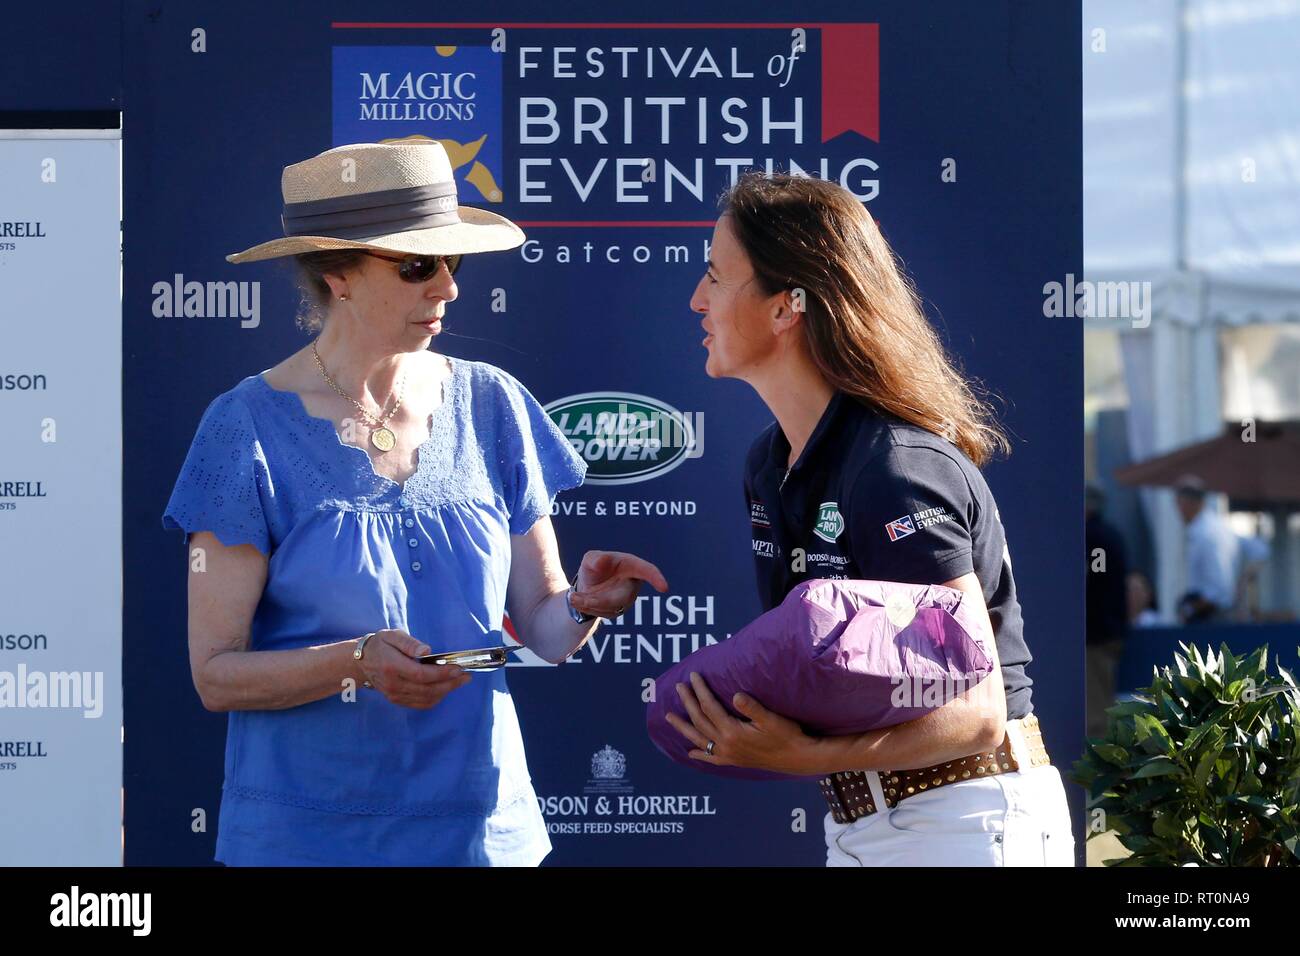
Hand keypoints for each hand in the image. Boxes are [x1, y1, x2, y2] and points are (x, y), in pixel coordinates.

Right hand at [357, 629, 470, 708]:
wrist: (361, 662)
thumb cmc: (379, 645)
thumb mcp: (393, 636)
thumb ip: (409, 643)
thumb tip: (426, 651)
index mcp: (392, 666)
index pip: (422, 675)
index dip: (442, 674)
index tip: (458, 669)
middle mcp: (394, 684)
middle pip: (427, 690)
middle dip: (450, 684)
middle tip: (466, 676)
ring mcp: (394, 695)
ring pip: (426, 699)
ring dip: (445, 691)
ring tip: (459, 682)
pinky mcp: (396, 700)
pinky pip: (420, 704)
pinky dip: (435, 698)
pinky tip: (444, 689)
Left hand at [569, 550, 668, 619]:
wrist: (586, 586)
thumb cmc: (593, 568)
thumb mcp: (591, 559)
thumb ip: (595, 559)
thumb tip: (601, 561)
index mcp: (632, 565)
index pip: (647, 570)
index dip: (655, 578)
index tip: (664, 588)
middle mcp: (632, 584)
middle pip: (621, 597)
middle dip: (598, 599)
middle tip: (575, 598)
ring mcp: (626, 599)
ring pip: (611, 607)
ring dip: (589, 604)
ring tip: (574, 598)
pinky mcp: (618, 611)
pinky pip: (604, 613)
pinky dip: (588, 609)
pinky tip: (579, 602)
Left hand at [665, 671, 819, 775]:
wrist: (797, 758)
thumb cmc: (787, 736)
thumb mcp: (772, 719)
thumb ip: (752, 707)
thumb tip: (736, 695)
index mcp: (732, 732)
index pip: (709, 707)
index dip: (700, 690)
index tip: (693, 676)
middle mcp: (726, 745)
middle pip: (700, 720)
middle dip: (688, 702)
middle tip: (679, 687)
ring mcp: (728, 754)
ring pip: (699, 739)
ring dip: (683, 727)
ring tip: (669, 717)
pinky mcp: (734, 761)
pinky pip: (711, 758)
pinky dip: (700, 754)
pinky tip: (690, 752)